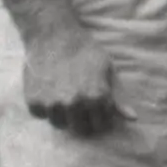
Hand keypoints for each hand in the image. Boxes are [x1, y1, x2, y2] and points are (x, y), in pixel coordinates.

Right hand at [18, 19, 118, 133]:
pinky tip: (49, 93)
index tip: (96, 109)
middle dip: (84, 121)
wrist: (53, 36)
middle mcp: (74, 104)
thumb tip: (133, 119)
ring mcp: (52, 104)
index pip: (101, 125)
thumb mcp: (109, 71)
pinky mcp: (33, 101)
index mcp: (97, 98)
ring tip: (64, 98)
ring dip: (63, 116)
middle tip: (80, 106)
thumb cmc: (86, 51)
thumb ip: (119, 98)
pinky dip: (44, 108)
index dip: (100, 117)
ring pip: (60, 124)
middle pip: (81, 129)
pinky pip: (40, 115)